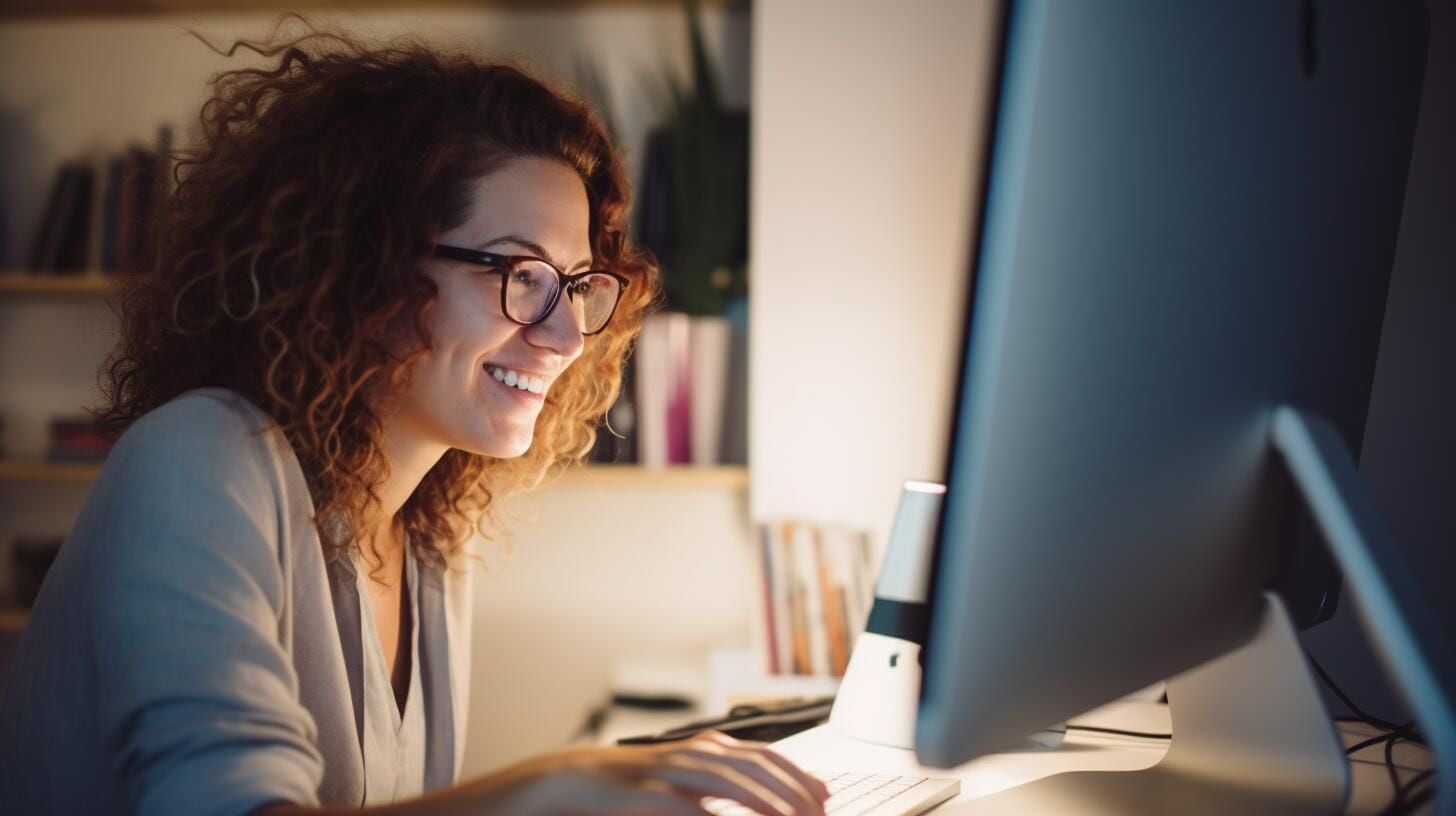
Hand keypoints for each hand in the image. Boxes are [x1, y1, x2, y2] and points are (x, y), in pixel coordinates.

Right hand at [459, 729, 830, 815]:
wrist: (566, 782)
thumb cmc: (625, 789)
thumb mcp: (680, 787)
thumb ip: (716, 793)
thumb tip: (759, 805)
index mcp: (702, 748)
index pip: (763, 755)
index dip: (797, 774)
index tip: (825, 795)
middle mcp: (691, 753)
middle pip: (754, 764)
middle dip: (792, 787)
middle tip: (820, 811)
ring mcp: (668, 771)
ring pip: (729, 779)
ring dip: (766, 798)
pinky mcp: (646, 794)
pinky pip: (688, 807)